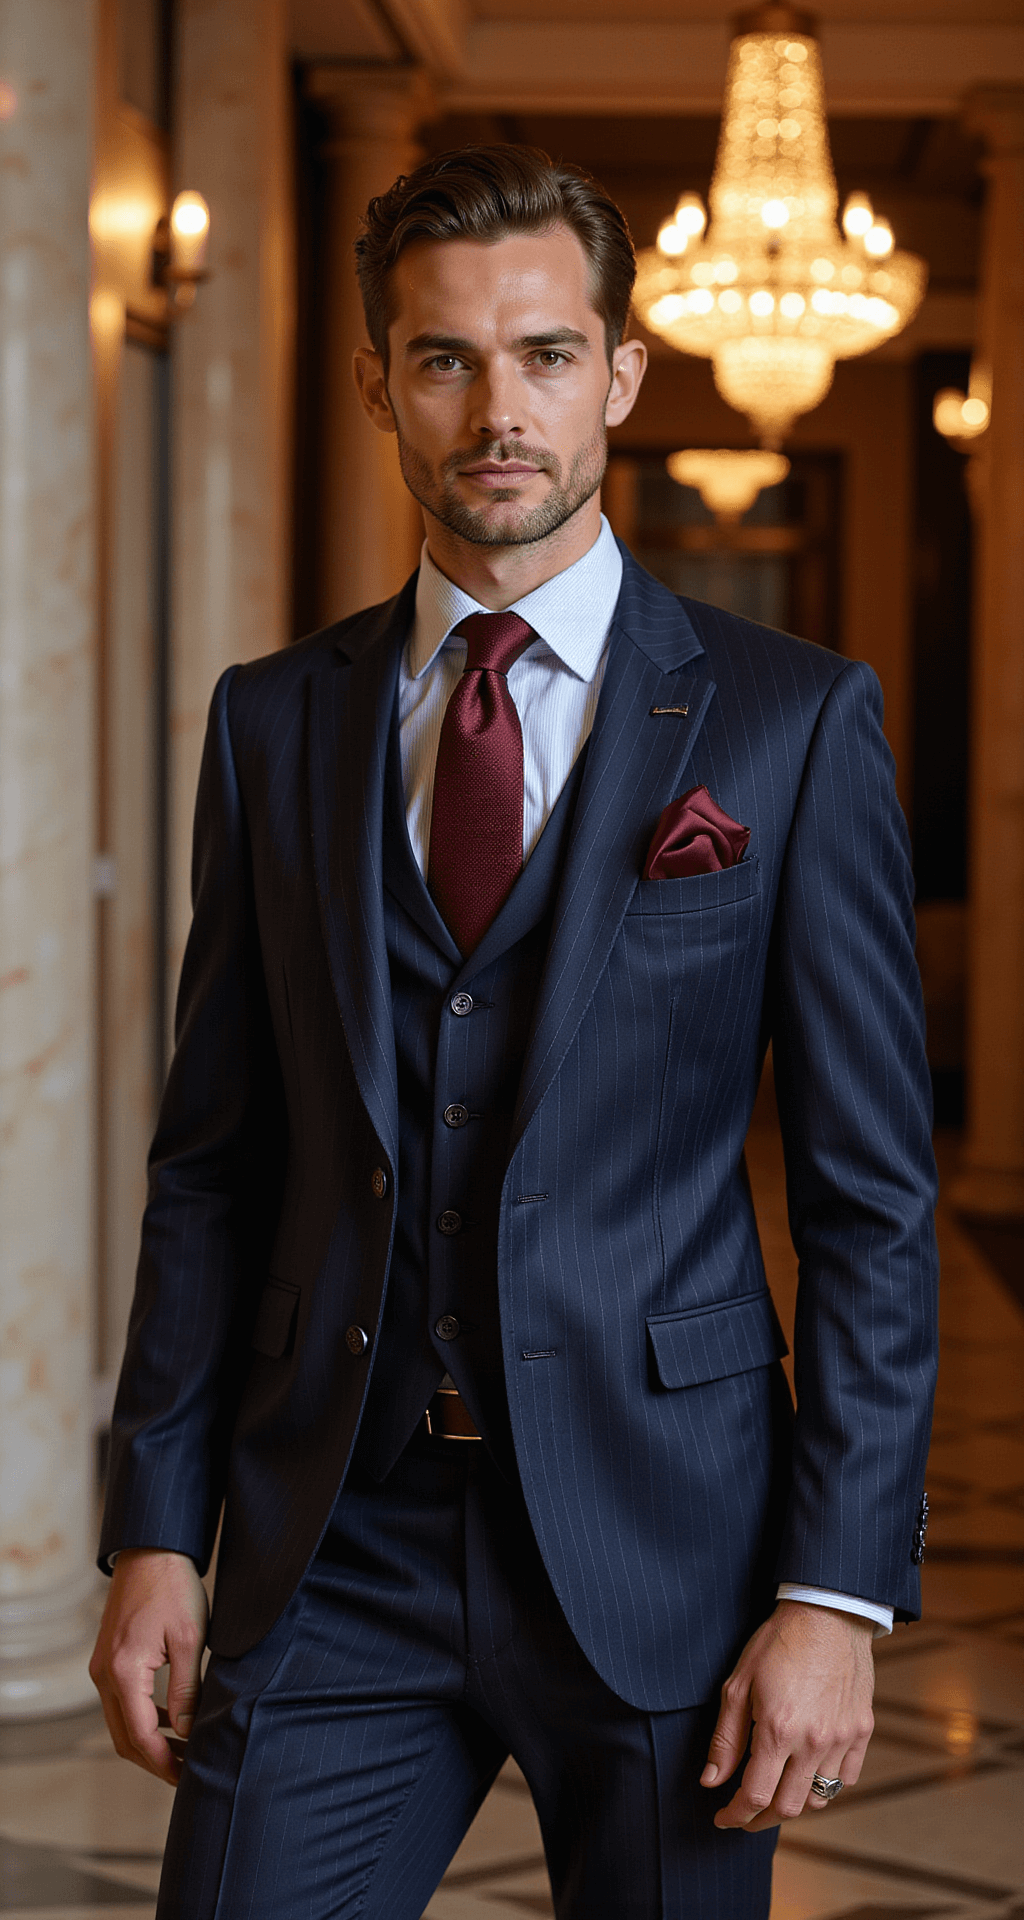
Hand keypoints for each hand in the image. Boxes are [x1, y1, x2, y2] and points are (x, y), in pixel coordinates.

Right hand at [89, 1548, 208, 1785]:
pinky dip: (142, 1719)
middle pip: (124, 1739)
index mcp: (123, 1672)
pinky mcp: (107, 1660)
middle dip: (154, 1761)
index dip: (164, 1763)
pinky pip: (120, 1703)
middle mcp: (104, 1675)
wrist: (150, 1551)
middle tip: (187, 1771)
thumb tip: (186, 1731)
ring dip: (148, 1742)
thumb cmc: (172, 1587)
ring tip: (183, 1750)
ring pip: (119, 1724)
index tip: (187, 1777)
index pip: (141, 1736)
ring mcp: (102, 1668)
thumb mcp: (188, 1638)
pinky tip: (170, 1720)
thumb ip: (186, 1689)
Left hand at [701, 1600, 874, 1831]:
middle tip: (745, 1815)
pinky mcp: (862, 1730)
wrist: (828, 1612)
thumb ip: (726, 1738)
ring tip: (776, 1794)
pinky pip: (847, 1778)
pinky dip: (827, 1785)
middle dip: (760, 1820)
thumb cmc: (778, 1642)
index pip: (754, 1796)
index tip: (723, 1818)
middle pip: (788, 1808)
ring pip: (820, 1798)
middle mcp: (814, 1742)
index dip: (734, 1815)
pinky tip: (809, 1773)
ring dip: (794, 1804)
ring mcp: (842, 1738)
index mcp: (778, 1731)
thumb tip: (711, 1781)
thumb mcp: (739, 1684)